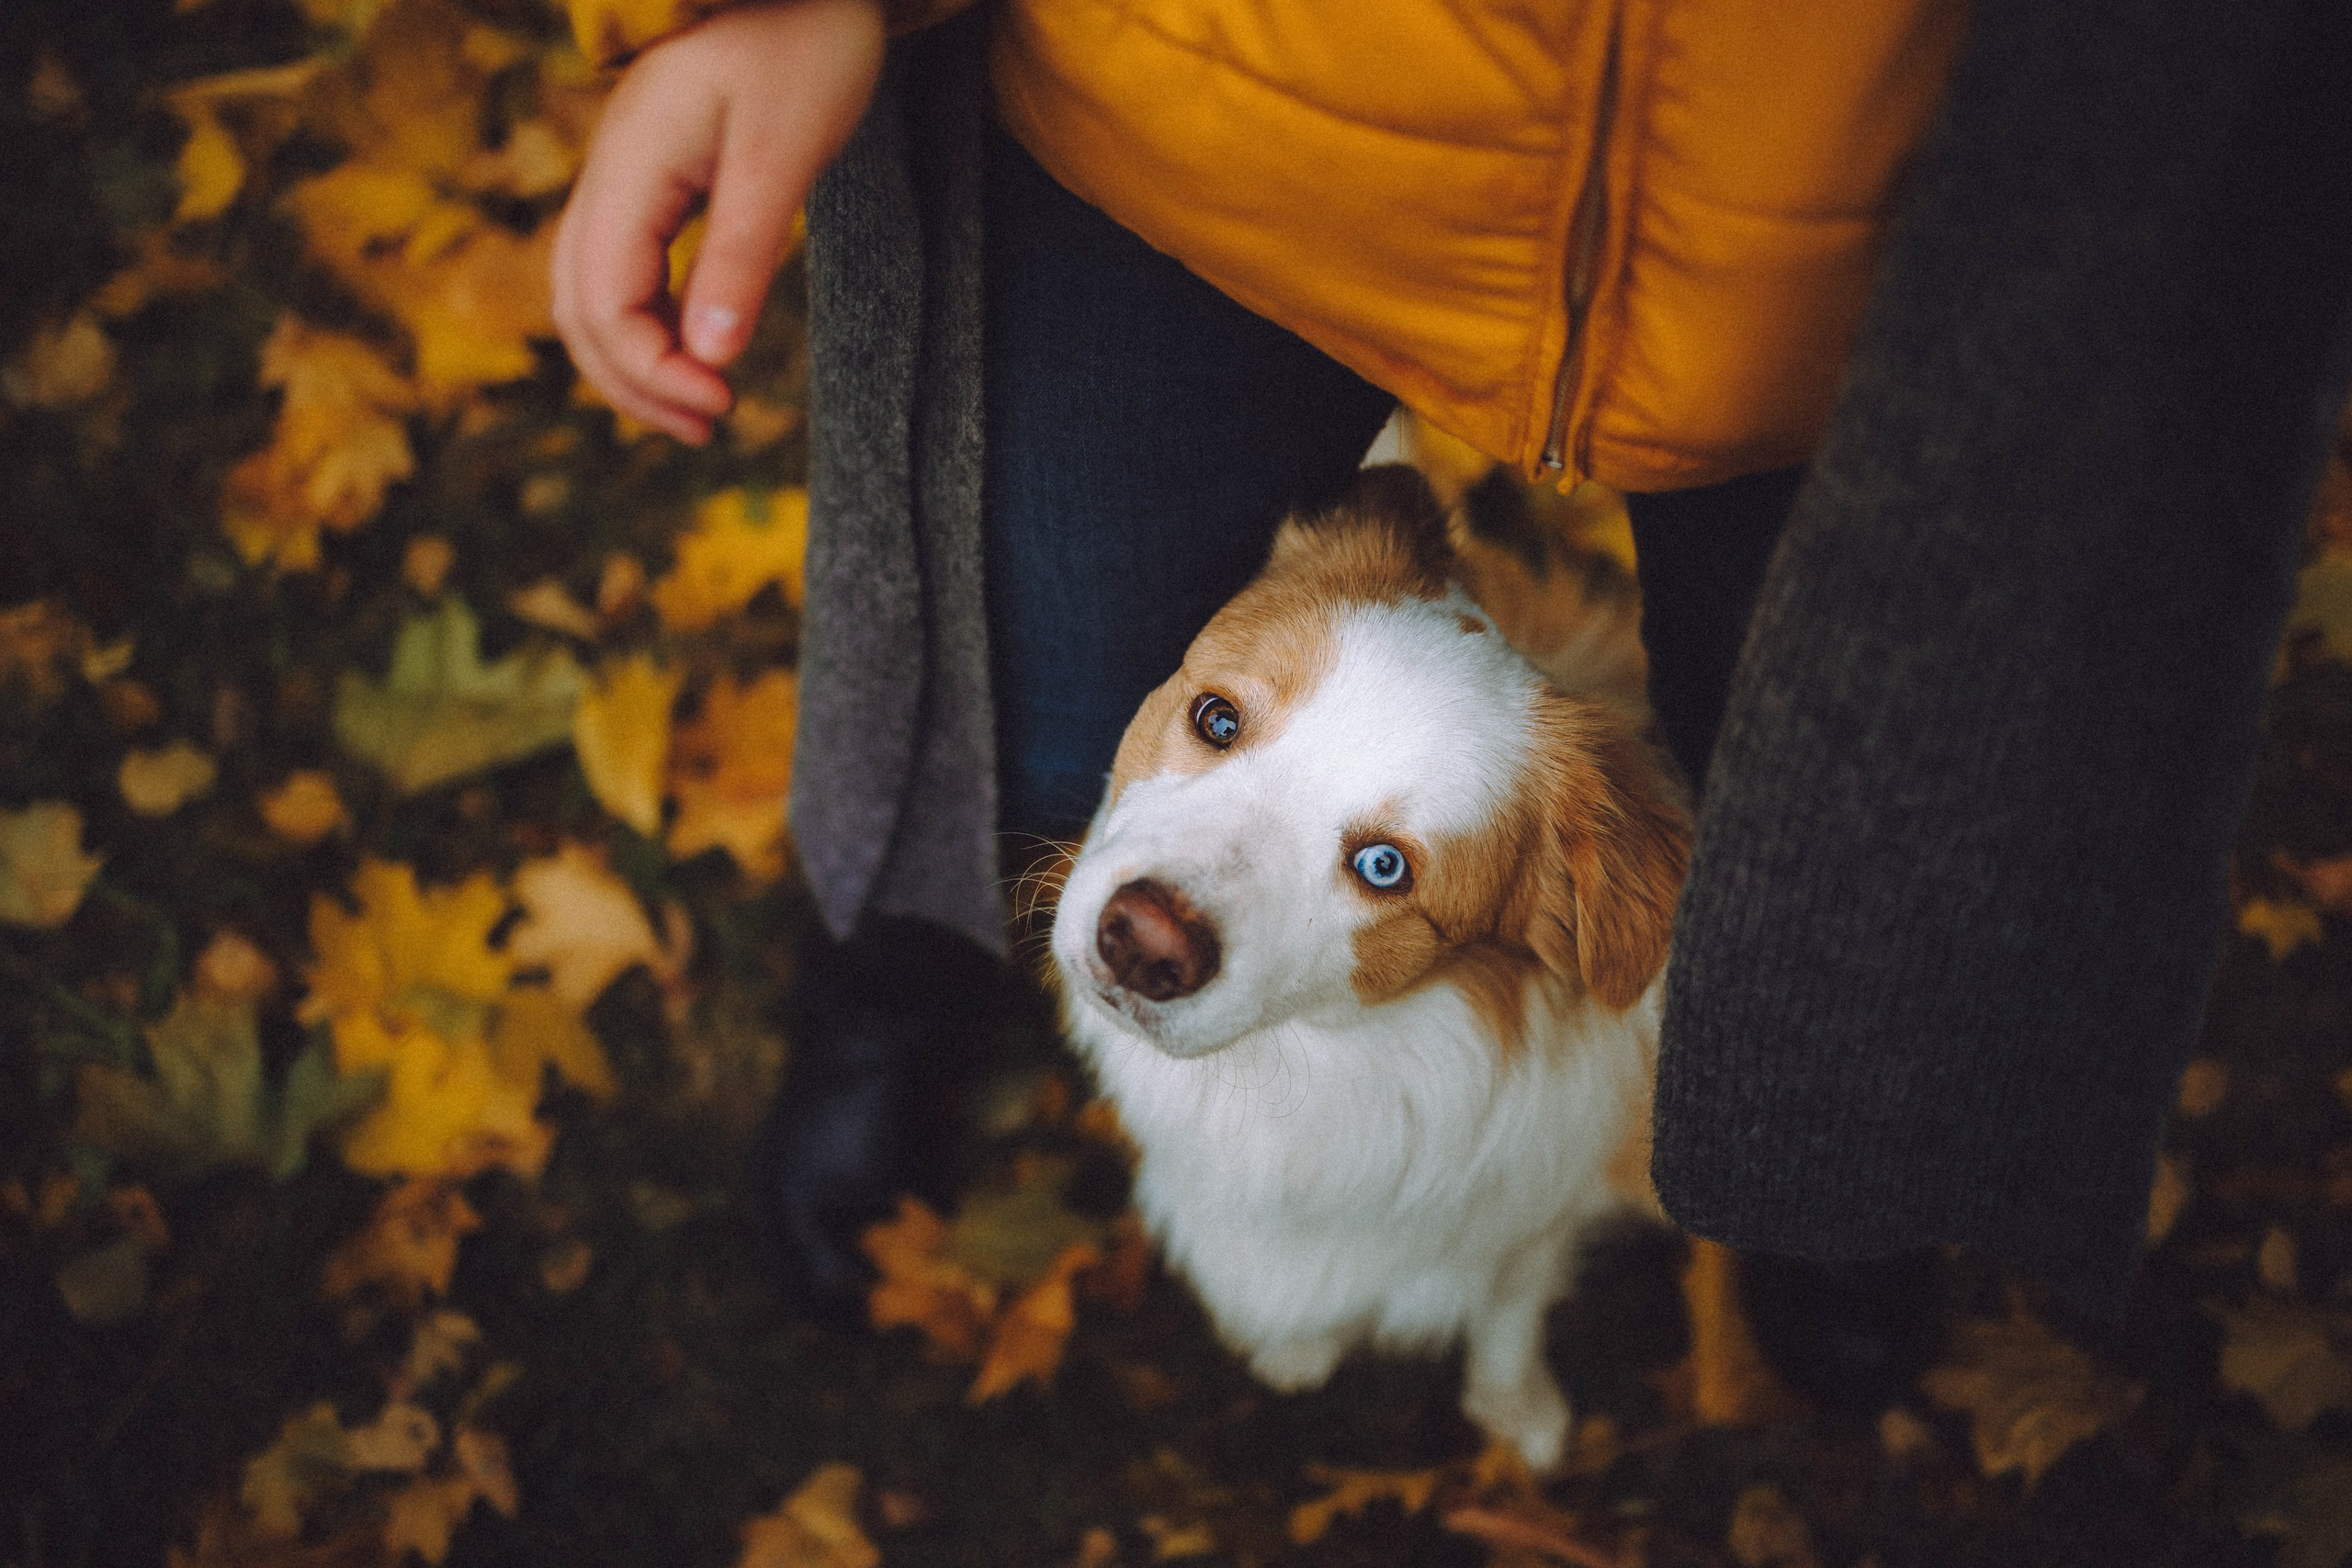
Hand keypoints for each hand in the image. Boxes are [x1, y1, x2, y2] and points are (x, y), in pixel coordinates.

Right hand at [551, 0, 885, 442]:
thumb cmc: (803, 48)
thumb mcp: (781, 157)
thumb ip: (741, 256)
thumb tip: (709, 362)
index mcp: (629, 167)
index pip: (603, 303)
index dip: (652, 371)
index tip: (723, 405)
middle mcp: (608, 176)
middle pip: (579, 308)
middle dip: (633, 381)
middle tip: (710, 428)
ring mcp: (622, 178)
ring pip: (589, 293)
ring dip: (634, 360)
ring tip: (699, 410)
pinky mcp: (650, 181)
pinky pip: (622, 270)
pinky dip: (649, 324)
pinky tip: (696, 353)